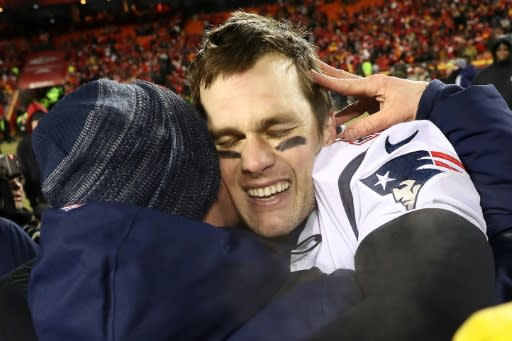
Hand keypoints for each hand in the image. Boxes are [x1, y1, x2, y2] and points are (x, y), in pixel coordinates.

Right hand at [312, 61, 427, 140]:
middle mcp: (371, 88)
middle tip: (310, 67)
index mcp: (374, 85)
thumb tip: (344, 136)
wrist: (436, 106)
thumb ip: (368, 127)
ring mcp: (373, 97)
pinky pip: (357, 110)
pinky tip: (337, 122)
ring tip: (316, 100)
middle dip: (327, 76)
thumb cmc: (416, 107)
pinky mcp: (377, 106)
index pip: (344, 84)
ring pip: (348, 99)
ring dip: (334, 103)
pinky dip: (346, 116)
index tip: (310, 73)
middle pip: (344, 82)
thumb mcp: (392, 117)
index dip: (326, 81)